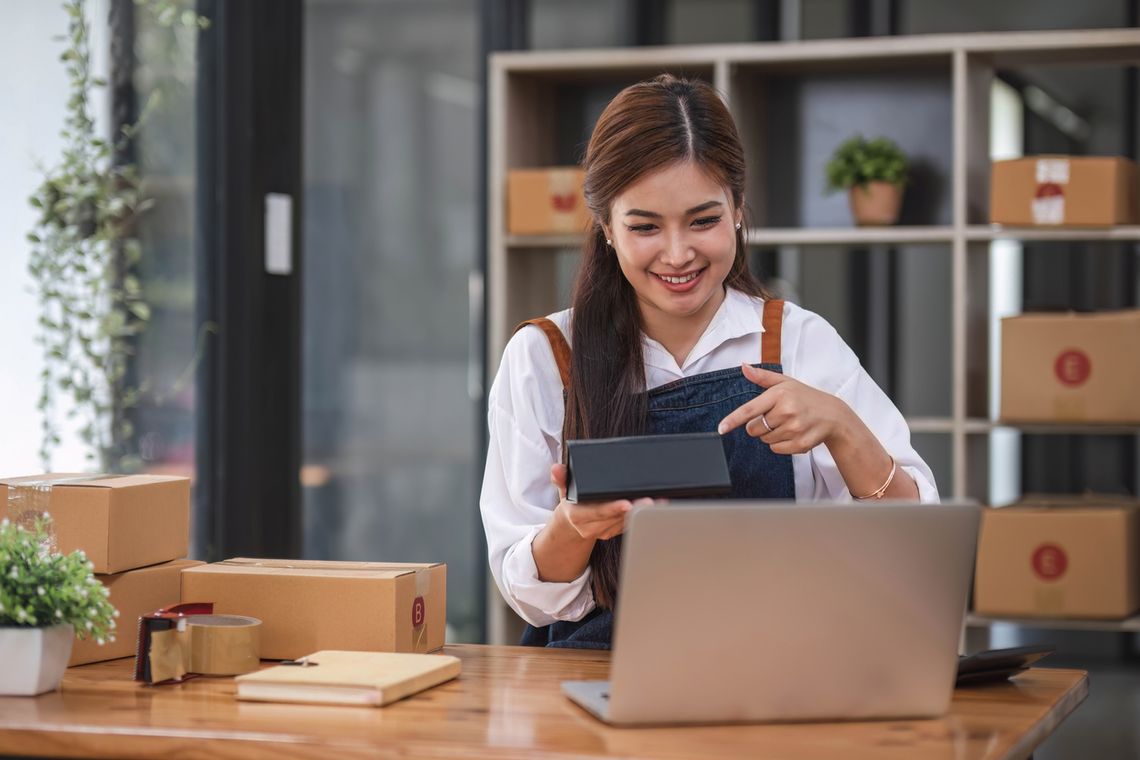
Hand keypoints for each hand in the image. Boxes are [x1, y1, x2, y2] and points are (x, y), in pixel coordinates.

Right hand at [549, 463, 652, 540]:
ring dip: (644, 513)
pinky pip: (631, 524)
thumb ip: (561, 478)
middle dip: (635, 509)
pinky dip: (644, 516)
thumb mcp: (564, 489)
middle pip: (617, 518)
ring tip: (660, 501)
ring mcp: (605, 532)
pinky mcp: (615, 532)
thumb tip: (556, 469)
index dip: (612, 509)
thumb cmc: (573, 502)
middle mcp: (592, 527)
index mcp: (578, 516)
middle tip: (652, 501)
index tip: (626, 504)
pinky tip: (658, 507)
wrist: (573, 523)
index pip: (597, 512)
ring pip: (627, 522)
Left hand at [716, 364, 853, 454]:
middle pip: (754, 429)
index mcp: (780, 394)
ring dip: (771, 435)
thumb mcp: (785, 382)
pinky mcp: (800, 444)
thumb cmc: (805, 397)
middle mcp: (787, 411)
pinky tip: (793, 433)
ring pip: (765, 440)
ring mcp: (795, 429)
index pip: (750, 409)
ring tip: (788, 424)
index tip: (721, 428)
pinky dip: (781, 444)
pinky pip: (776, 449)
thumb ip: (762, 376)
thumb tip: (743, 366)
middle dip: (759, 425)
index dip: (733, 420)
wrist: (834, 415)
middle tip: (776, 417)